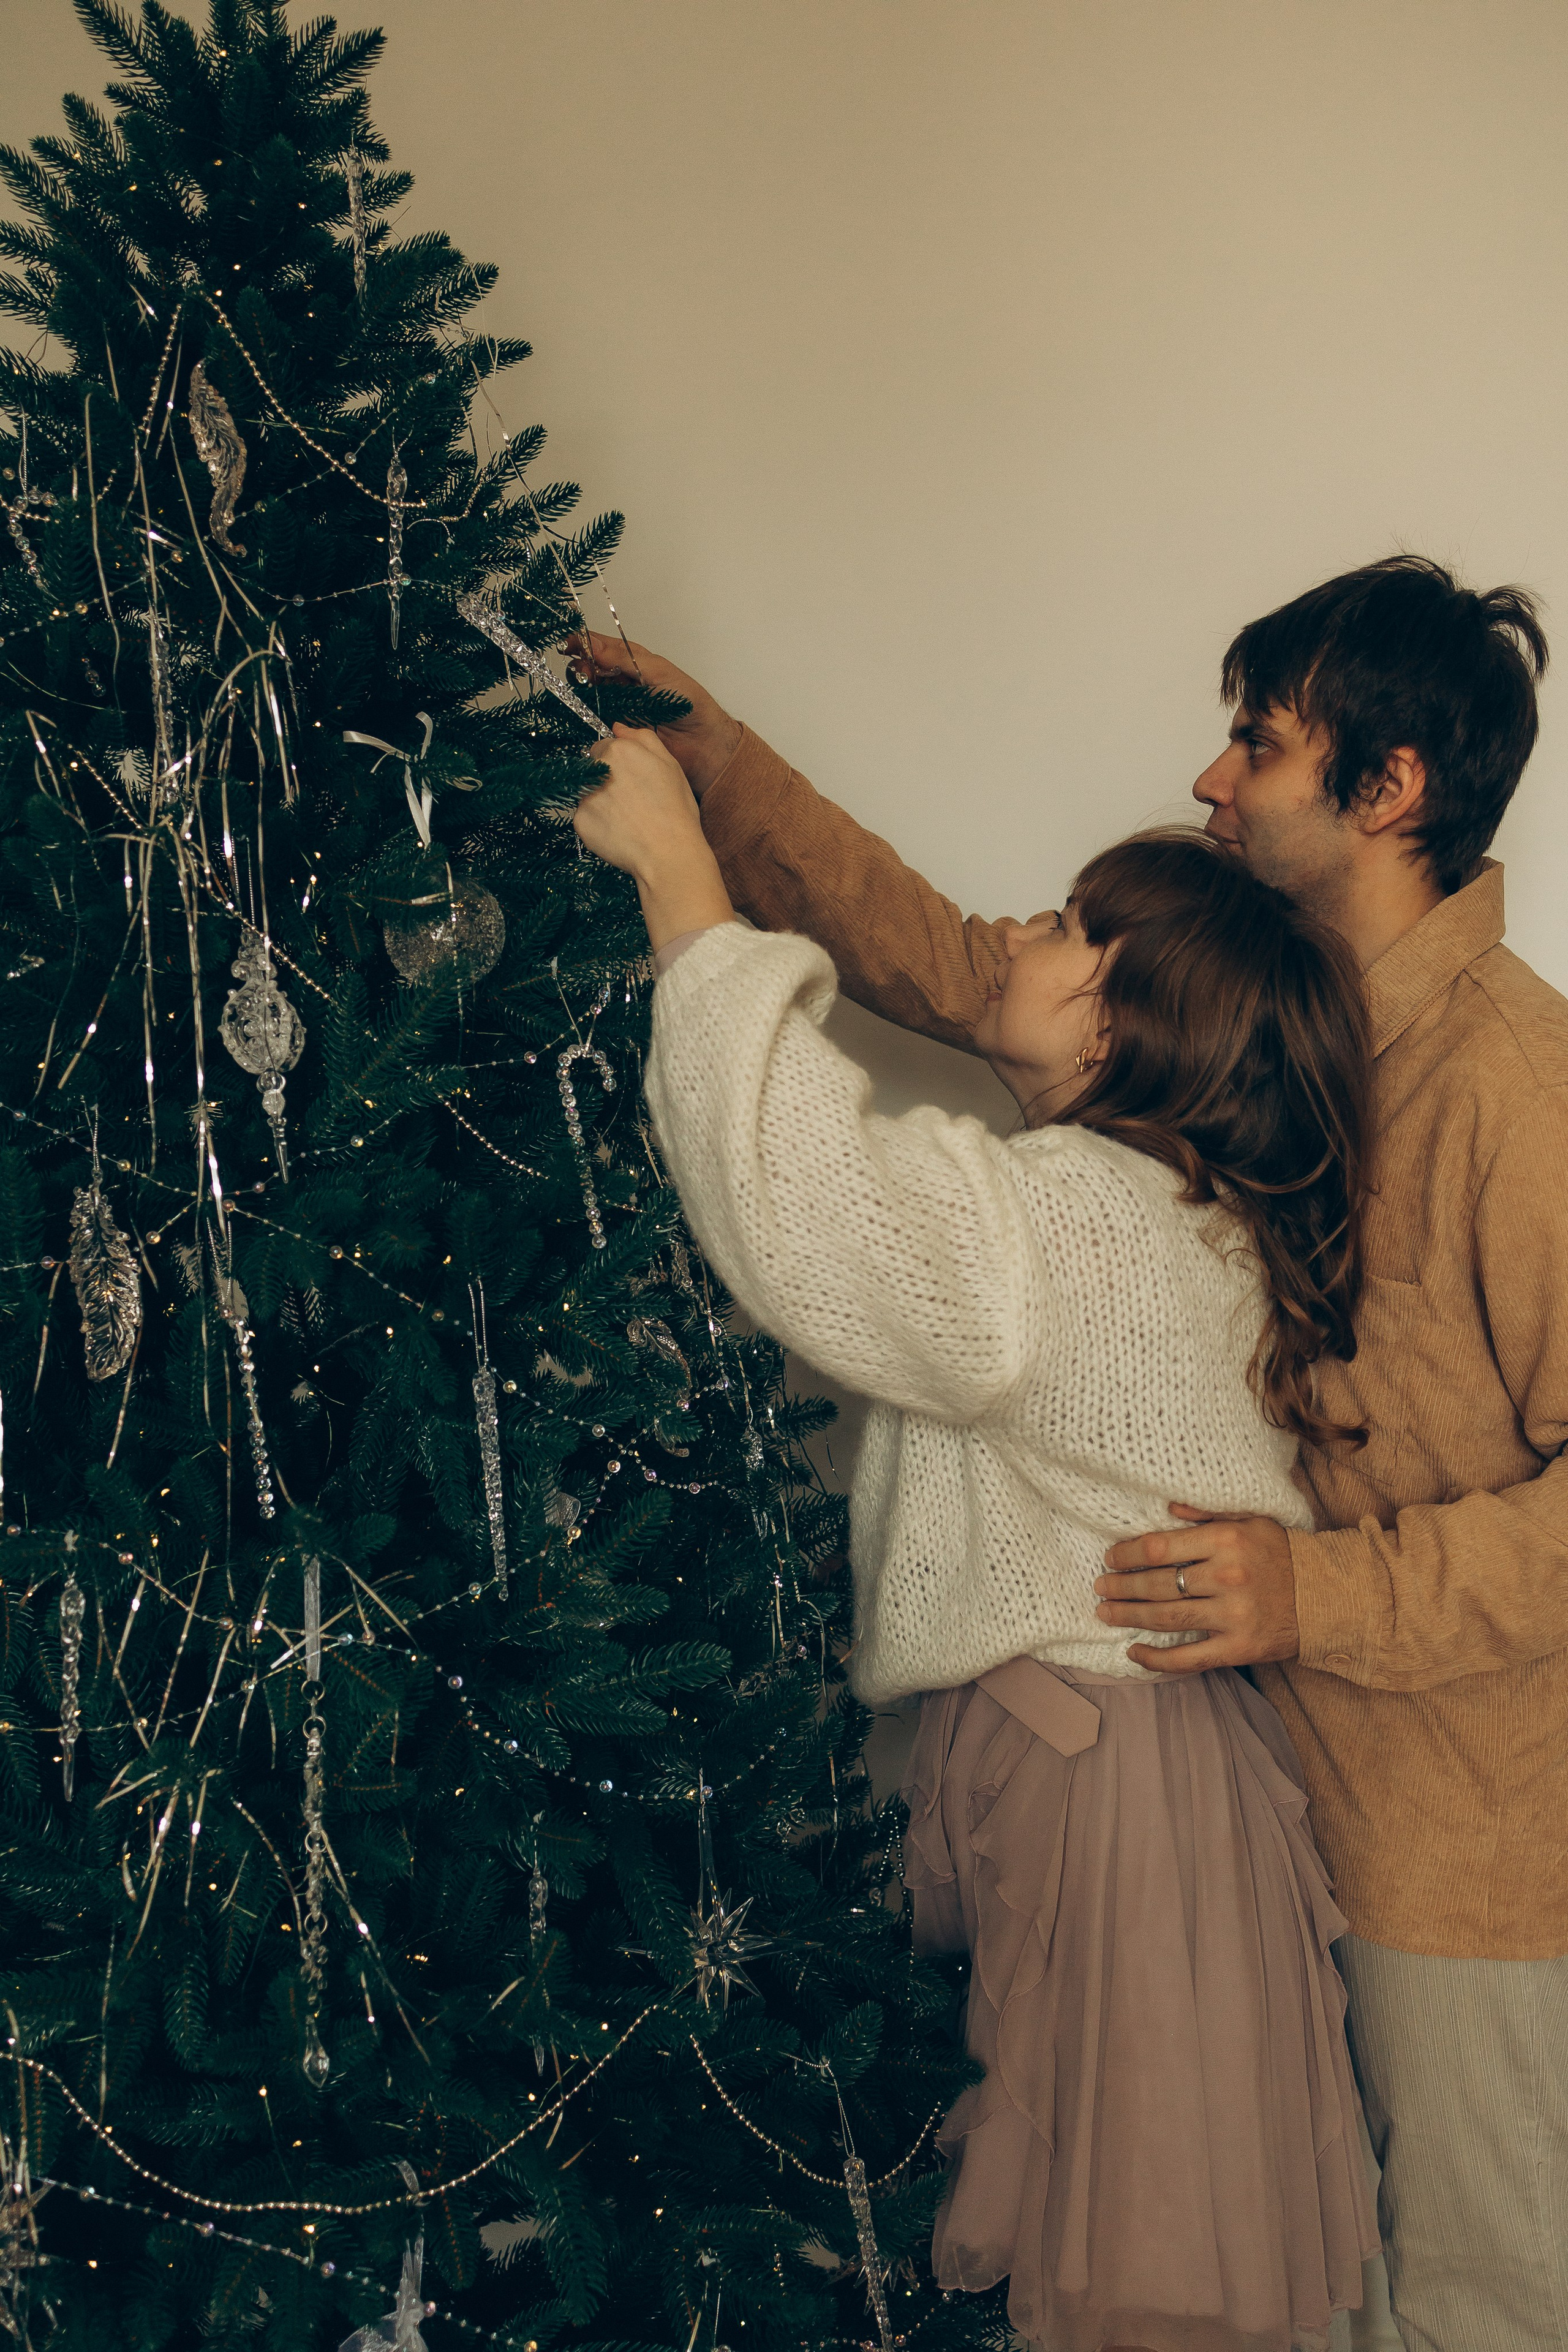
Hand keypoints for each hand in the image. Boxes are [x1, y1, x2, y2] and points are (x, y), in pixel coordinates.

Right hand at [565, 630, 742, 799]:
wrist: (702, 744)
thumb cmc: (689, 704)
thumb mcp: (658, 672)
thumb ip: (625, 659)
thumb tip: (594, 644)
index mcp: (634, 663)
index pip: (603, 648)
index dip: (584, 643)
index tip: (569, 642)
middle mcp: (622, 684)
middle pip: (590, 670)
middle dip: (581, 666)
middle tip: (582, 671)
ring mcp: (617, 706)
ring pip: (588, 694)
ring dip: (581, 689)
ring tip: (584, 688)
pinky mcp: (615, 730)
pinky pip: (593, 720)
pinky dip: (584, 715)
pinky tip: (580, 710)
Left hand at [573, 723, 734, 951]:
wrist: (669, 854)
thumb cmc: (676, 811)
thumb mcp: (670, 764)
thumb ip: (643, 738)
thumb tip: (618, 726)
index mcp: (619, 750)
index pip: (603, 747)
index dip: (618, 763)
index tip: (632, 779)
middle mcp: (597, 769)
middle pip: (592, 768)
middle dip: (606, 780)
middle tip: (632, 801)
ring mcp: (585, 796)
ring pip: (588, 793)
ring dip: (602, 802)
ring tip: (629, 819)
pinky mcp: (580, 821)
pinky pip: (585, 818)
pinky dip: (599, 825)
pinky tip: (620, 832)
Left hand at [1092, 1503, 1299, 1674]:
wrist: (1327, 1596)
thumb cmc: (1282, 1553)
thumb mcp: (1249, 1520)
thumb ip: (1207, 1514)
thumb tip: (1166, 1508)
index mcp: (1225, 1541)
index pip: (1159, 1548)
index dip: (1126, 1554)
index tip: (1109, 1558)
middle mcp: (1226, 1577)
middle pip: (1156, 1585)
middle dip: (1121, 1587)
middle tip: (1099, 1588)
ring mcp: (1232, 1616)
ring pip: (1165, 1619)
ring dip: (1129, 1617)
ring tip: (1105, 1613)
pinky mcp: (1238, 1648)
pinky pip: (1188, 1658)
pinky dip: (1156, 1659)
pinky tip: (1133, 1654)